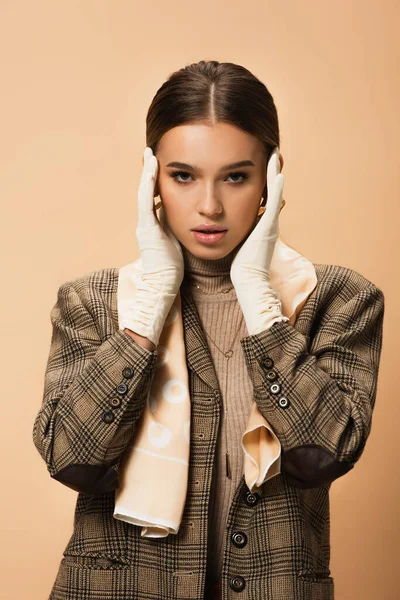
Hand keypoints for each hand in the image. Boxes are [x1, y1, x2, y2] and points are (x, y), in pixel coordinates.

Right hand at [123, 147, 183, 346]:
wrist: (163, 285)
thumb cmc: (172, 267)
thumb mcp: (175, 242)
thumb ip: (177, 229)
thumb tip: (187, 215)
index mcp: (154, 225)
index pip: (155, 196)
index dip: (157, 180)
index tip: (162, 163)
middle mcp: (146, 222)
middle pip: (147, 191)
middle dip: (149, 171)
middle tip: (152, 151)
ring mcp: (144, 224)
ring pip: (144, 192)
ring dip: (146, 172)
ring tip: (150, 153)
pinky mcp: (145, 228)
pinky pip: (145, 201)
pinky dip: (147, 185)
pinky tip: (151, 170)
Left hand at [230, 147, 288, 334]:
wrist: (249, 279)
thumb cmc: (242, 265)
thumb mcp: (240, 244)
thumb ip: (237, 233)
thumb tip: (227, 227)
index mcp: (259, 223)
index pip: (260, 196)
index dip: (261, 180)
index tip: (258, 164)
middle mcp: (268, 220)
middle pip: (271, 189)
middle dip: (271, 170)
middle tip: (271, 151)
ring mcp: (270, 222)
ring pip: (274, 191)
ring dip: (275, 171)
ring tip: (275, 154)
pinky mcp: (269, 225)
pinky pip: (273, 200)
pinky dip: (276, 185)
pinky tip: (276, 171)